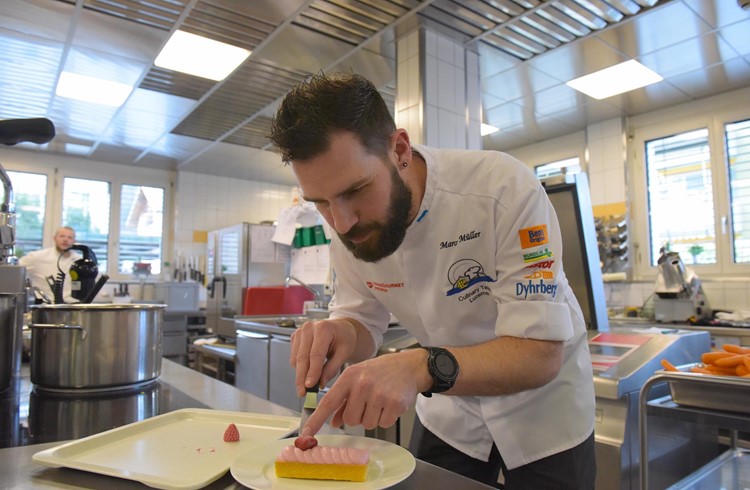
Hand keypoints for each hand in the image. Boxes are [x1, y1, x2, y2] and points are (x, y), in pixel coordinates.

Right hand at [290, 318, 358, 396]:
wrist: (341, 329)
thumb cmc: (345, 339)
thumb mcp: (344, 353)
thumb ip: (331, 369)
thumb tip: (320, 384)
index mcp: (323, 328)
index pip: (315, 354)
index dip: (312, 372)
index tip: (309, 386)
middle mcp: (309, 327)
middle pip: (302, 357)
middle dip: (302, 378)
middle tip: (303, 393)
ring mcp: (300, 331)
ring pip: (295, 359)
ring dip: (300, 374)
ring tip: (308, 385)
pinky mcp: (295, 337)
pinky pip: (293, 357)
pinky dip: (299, 367)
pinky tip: (308, 371)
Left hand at [299, 348, 428, 436]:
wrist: (408, 366)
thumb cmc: (380, 372)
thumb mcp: (357, 379)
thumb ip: (343, 400)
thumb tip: (333, 421)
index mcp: (349, 377)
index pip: (328, 402)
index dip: (316, 420)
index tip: (306, 433)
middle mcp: (362, 384)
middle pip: (351, 419)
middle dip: (358, 416)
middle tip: (368, 402)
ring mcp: (379, 394)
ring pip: (367, 424)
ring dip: (373, 417)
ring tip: (380, 401)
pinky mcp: (394, 403)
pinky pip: (383, 423)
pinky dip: (386, 418)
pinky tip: (389, 404)